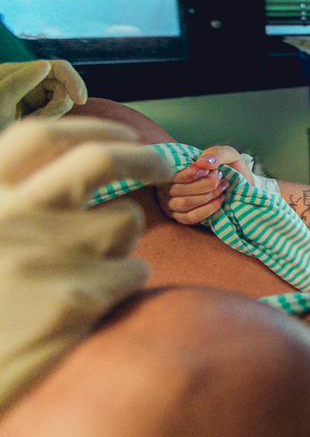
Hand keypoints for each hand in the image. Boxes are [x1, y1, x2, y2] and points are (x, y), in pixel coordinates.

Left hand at [0, 59, 87, 128]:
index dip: (73, 81)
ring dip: (53, 113)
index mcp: (15, 72)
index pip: (58, 67)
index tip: (81, 100)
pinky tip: (33, 124)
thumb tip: (46, 65)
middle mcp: (25, 80)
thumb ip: (20, 81)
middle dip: (60, 102)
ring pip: (61, 100)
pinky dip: (49, 119)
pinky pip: (54, 112)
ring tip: (32, 121)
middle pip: (63, 85)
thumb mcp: (1, 101)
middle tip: (44, 116)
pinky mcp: (33, 109)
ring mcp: (30, 95)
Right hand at [0, 118, 174, 411]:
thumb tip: (68, 179)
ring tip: (92, 275)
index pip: (39, 137)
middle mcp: (13, 216)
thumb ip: (11, 209)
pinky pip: (131, 276)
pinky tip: (93, 310)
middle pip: (100, 159)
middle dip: (145, 156)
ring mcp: (47, 254)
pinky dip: (124, 287)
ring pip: (123, 224)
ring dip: (123, 244)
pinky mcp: (76, 299)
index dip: (88, 126)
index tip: (122, 131)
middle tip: (168, 166)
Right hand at [155, 145, 250, 224]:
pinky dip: (208, 209)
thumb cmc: (229, 167)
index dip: (188, 173)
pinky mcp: (181, 217)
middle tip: (220, 178)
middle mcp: (167, 186)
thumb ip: (216, 153)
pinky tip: (220, 199)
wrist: (241, 185)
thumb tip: (202, 162)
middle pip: (176, 190)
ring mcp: (172, 204)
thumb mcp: (227, 155)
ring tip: (222, 187)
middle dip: (204, 184)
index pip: (171, 173)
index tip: (208, 170)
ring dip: (208, 196)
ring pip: (184, 204)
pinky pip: (190, 217)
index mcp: (173, 168)